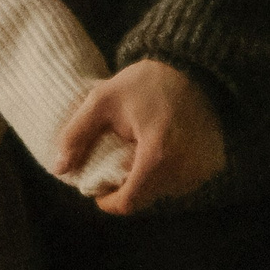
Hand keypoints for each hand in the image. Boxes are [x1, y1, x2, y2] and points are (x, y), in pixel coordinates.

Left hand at [55, 59, 225, 214]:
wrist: (194, 67)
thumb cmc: (146, 82)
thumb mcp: (102, 101)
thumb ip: (77, 134)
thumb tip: (59, 168)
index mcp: (157, 155)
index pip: (128, 202)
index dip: (108, 201)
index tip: (97, 189)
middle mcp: (184, 169)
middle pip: (145, 198)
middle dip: (126, 188)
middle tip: (115, 166)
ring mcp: (201, 169)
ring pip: (164, 192)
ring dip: (147, 181)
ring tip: (138, 155)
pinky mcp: (211, 165)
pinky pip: (182, 182)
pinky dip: (167, 173)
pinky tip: (161, 151)